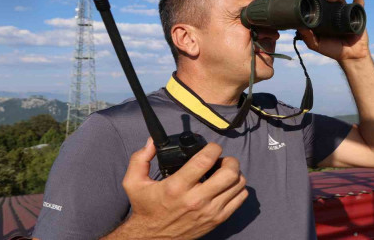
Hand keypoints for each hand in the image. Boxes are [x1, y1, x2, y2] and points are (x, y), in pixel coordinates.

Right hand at [109, 138, 247, 238]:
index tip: (211, 148)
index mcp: (177, 186)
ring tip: (224, 172)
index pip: (205, 160)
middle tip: (222, 159)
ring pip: (238, 185)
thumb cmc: (146, 208)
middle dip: (229, 160)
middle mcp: (196, 199)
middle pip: (229, 173)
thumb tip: (151, 142)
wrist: (152, 238)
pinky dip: (238, 188)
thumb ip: (140, 158)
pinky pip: (240, 199)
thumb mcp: (133, 182)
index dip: (213, 148)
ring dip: (235, 173)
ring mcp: (210, 211)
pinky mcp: (217, 220)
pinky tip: (226, 186)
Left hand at [297, 0, 370, 62]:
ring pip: (340, 1)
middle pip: (329, 1)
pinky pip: (359, 2)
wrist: (350, 56)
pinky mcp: (357, 14)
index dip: (314, 2)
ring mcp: (345, 14)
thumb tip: (297, 26)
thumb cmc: (332, 50)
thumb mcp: (316, 45)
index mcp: (324, 20)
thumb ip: (307, 37)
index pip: (318, 7)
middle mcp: (334, 15)